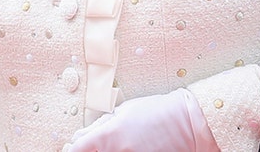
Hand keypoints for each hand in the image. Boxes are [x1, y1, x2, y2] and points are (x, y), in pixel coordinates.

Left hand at [66, 88, 217, 151]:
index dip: (74, 149)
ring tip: (119, 145)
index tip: (71, 149)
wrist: (188, 123)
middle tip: (94, 147)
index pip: (80, 149)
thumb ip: (100, 127)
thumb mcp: (124, 111)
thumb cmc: (156, 112)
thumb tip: (79, 138)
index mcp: (109, 136)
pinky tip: (129, 149)